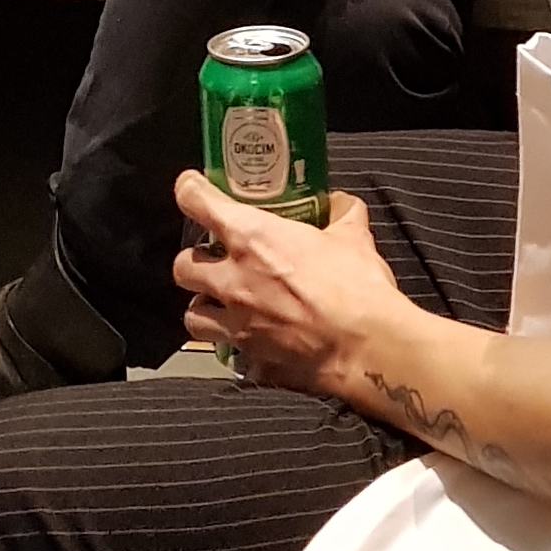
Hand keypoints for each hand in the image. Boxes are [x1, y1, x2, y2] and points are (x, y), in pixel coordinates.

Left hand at [174, 175, 400, 394]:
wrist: (368, 349)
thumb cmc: (356, 288)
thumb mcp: (353, 236)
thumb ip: (340, 213)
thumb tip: (338, 204)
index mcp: (251, 238)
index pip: (196, 202)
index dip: (190, 191)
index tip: (192, 189)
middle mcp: (233, 281)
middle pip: (183, 266)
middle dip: (194, 262)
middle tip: (215, 260)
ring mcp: (238, 325)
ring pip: (193, 315)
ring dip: (204, 307)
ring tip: (222, 304)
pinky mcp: (252, 362)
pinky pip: (230, 356)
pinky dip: (237, 349)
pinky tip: (254, 342)